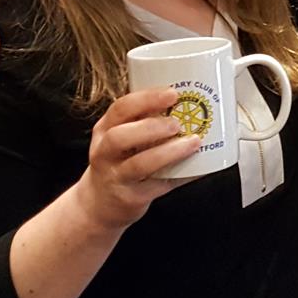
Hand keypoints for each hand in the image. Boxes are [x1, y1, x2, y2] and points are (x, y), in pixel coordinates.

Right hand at [70, 89, 201, 232]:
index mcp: (105, 130)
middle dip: (151, 127)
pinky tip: (197, 168)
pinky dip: (182, 175)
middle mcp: (105, 153)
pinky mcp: (131, 198)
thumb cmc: (118, 161)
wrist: (100, 203)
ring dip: (168, 152)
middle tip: (177, 124)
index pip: (120, 109)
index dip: (146, 99)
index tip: (172, 94)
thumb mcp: (121, 137)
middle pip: (119, 137)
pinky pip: (158, 186)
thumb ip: (143, 121)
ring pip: (139, 164)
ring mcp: (116, 177)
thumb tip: (187, 103)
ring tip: (190, 143)